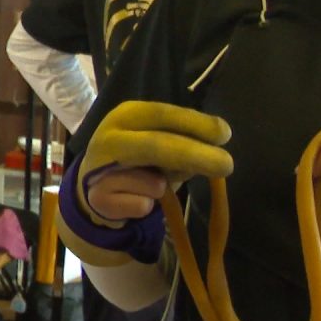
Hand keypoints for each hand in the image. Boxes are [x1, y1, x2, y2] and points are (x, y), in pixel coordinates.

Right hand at [77, 100, 232, 225]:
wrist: (93, 189)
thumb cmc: (137, 160)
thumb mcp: (156, 142)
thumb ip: (181, 142)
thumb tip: (213, 150)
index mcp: (127, 115)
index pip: (164, 114)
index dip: (196, 123)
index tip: (225, 135)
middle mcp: (109, 137)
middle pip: (157, 145)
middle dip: (196, 155)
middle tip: (227, 165)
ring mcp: (100, 168)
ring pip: (153, 183)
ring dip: (164, 188)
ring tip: (151, 184)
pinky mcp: (98, 198)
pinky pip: (143, 206)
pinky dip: (147, 206)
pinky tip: (133, 200)